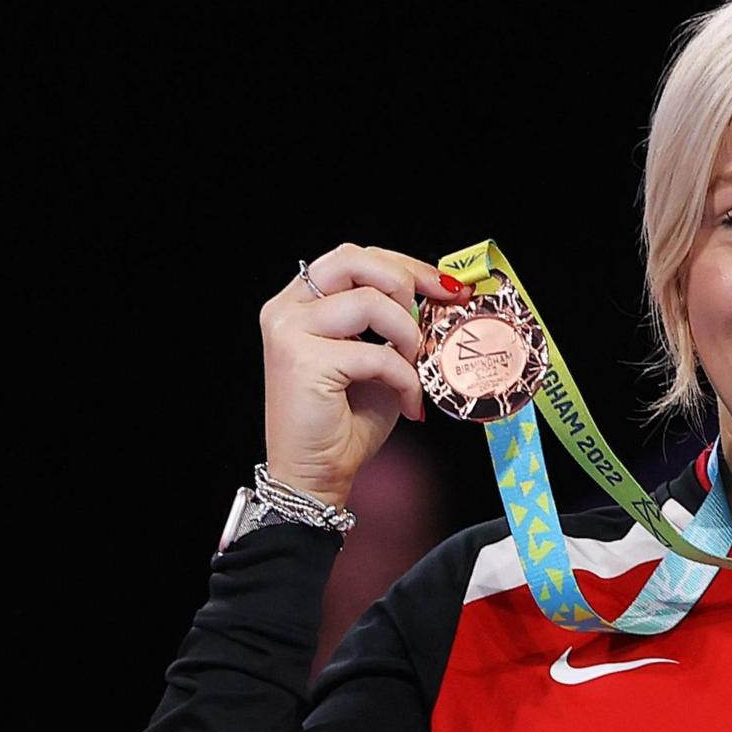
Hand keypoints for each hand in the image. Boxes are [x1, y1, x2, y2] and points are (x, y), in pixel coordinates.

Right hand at [261, 243, 468, 507]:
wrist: (317, 473)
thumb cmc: (344, 421)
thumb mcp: (375, 359)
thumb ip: (392, 325)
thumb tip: (438, 297)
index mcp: (300, 303)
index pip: (353, 259)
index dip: (403, 266)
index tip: (444, 286)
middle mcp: (286, 310)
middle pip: (354, 260)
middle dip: (406, 281)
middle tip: (435, 312)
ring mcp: (289, 332)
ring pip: (370, 302)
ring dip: (407, 335)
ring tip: (415, 366)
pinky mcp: (303, 361)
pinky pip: (376, 354)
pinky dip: (405, 379)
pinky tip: (409, 403)